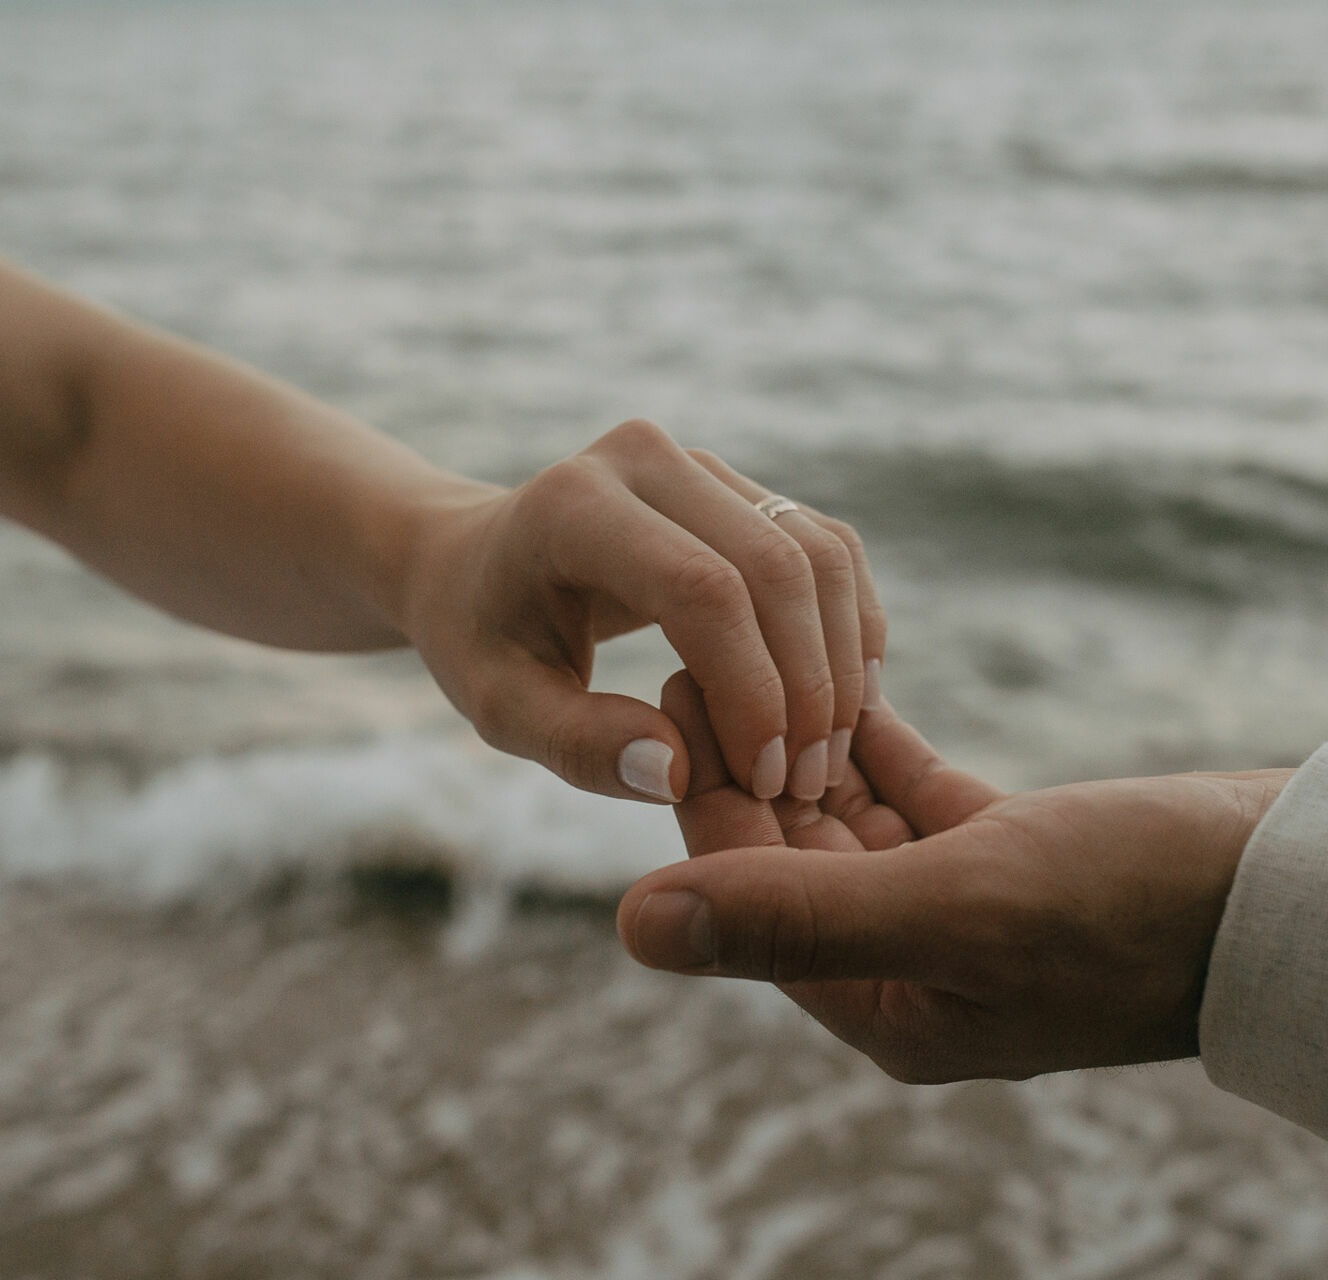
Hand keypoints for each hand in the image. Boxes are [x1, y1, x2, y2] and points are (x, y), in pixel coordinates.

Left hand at [395, 420, 884, 803]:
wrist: (478, 565)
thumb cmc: (484, 641)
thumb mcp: (501, 707)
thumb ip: (581, 744)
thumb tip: (680, 774)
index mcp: (575, 504)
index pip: (701, 589)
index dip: (750, 689)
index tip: (762, 781)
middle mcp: (647, 458)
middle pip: (775, 566)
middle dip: (808, 685)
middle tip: (804, 785)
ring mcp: (703, 464)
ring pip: (819, 555)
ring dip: (841, 661)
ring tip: (827, 757)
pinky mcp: (743, 487)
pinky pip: (827, 549)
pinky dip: (849, 627)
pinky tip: (846, 705)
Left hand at [617, 670, 1293, 1081]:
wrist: (1298, 892)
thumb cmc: (1138, 909)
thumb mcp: (958, 904)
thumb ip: (796, 913)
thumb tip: (635, 927)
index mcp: (886, 1003)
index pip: (755, 896)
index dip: (704, 798)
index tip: (668, 696)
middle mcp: (914, 965)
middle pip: (792, 854)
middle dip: (744, 756)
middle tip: (696, 649)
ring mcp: (965, 909)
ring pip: (849, 817)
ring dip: (803, 739)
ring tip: (753, 645)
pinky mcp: (1012, 854)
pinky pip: (916, 792)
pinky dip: (881, 737)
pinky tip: (847, 672)